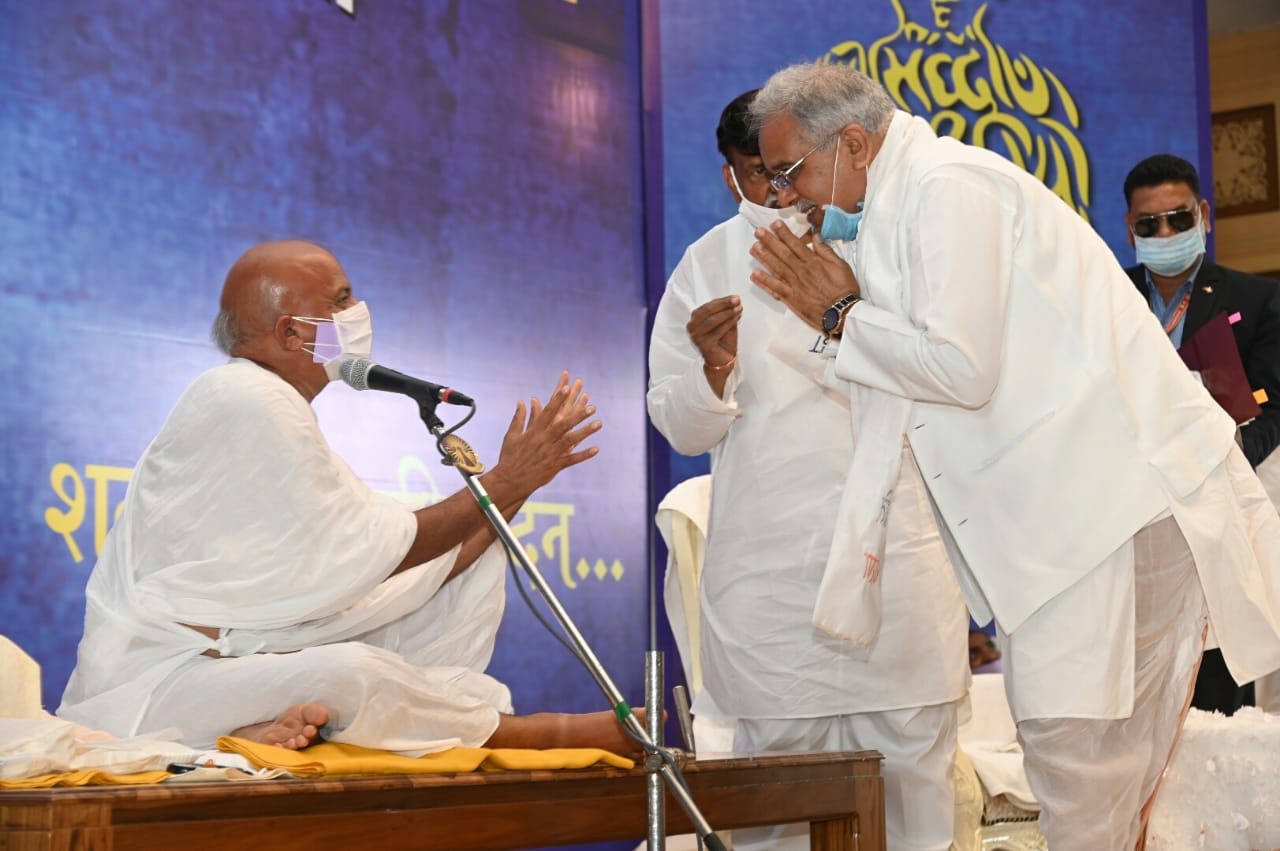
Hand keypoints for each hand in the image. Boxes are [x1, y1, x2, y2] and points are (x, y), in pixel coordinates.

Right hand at [492, 372, 601, 498]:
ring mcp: (550, 454)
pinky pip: (572, 459)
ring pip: (571, 441)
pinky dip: (584, 455)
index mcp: (533, 432)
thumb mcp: (511, 436)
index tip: (567, 388)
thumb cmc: (509, 457)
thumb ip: (519, 418)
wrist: (509, 481)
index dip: (558, 399)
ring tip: (599, 423)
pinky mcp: (554, 466)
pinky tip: (596, 449)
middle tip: (592, 407)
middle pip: (563, 425)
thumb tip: (523, 401)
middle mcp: (543, 441)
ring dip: (585, 432)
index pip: (547, 412)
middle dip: (578, 415)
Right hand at [687, 295, 740, 369]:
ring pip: (712, 320)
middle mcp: (692, 327)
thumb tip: (733, 300)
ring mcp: (696, 336)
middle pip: (708, 311)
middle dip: (724, 304)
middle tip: (736, 300)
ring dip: (727, 313)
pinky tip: (737, 318)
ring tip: (738, 309)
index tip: (734, 297)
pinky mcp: (703, 344)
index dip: (722, 300)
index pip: (707, 306)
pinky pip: (718, 330)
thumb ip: (725, 312)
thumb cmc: (722, 343)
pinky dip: (729, 322)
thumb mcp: (724, 323)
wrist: (722, 361)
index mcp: (695, 320)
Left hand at [749, 220, 860, 331]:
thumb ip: (826, 250)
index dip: (784, 233)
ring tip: (754, 248)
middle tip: (758, 231)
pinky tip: (754, 275)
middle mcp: (801, 271)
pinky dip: (764, 282)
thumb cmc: (844, 290)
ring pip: (776, 268)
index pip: (795, 244)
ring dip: (764, 257)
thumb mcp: (841, 265)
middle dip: (769, 241)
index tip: (774, 224)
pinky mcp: (791, 299)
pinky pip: (775, 289)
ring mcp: (794, 285)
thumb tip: (816, 236)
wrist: (842, 313)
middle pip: (783, 254)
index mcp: (813, 262)